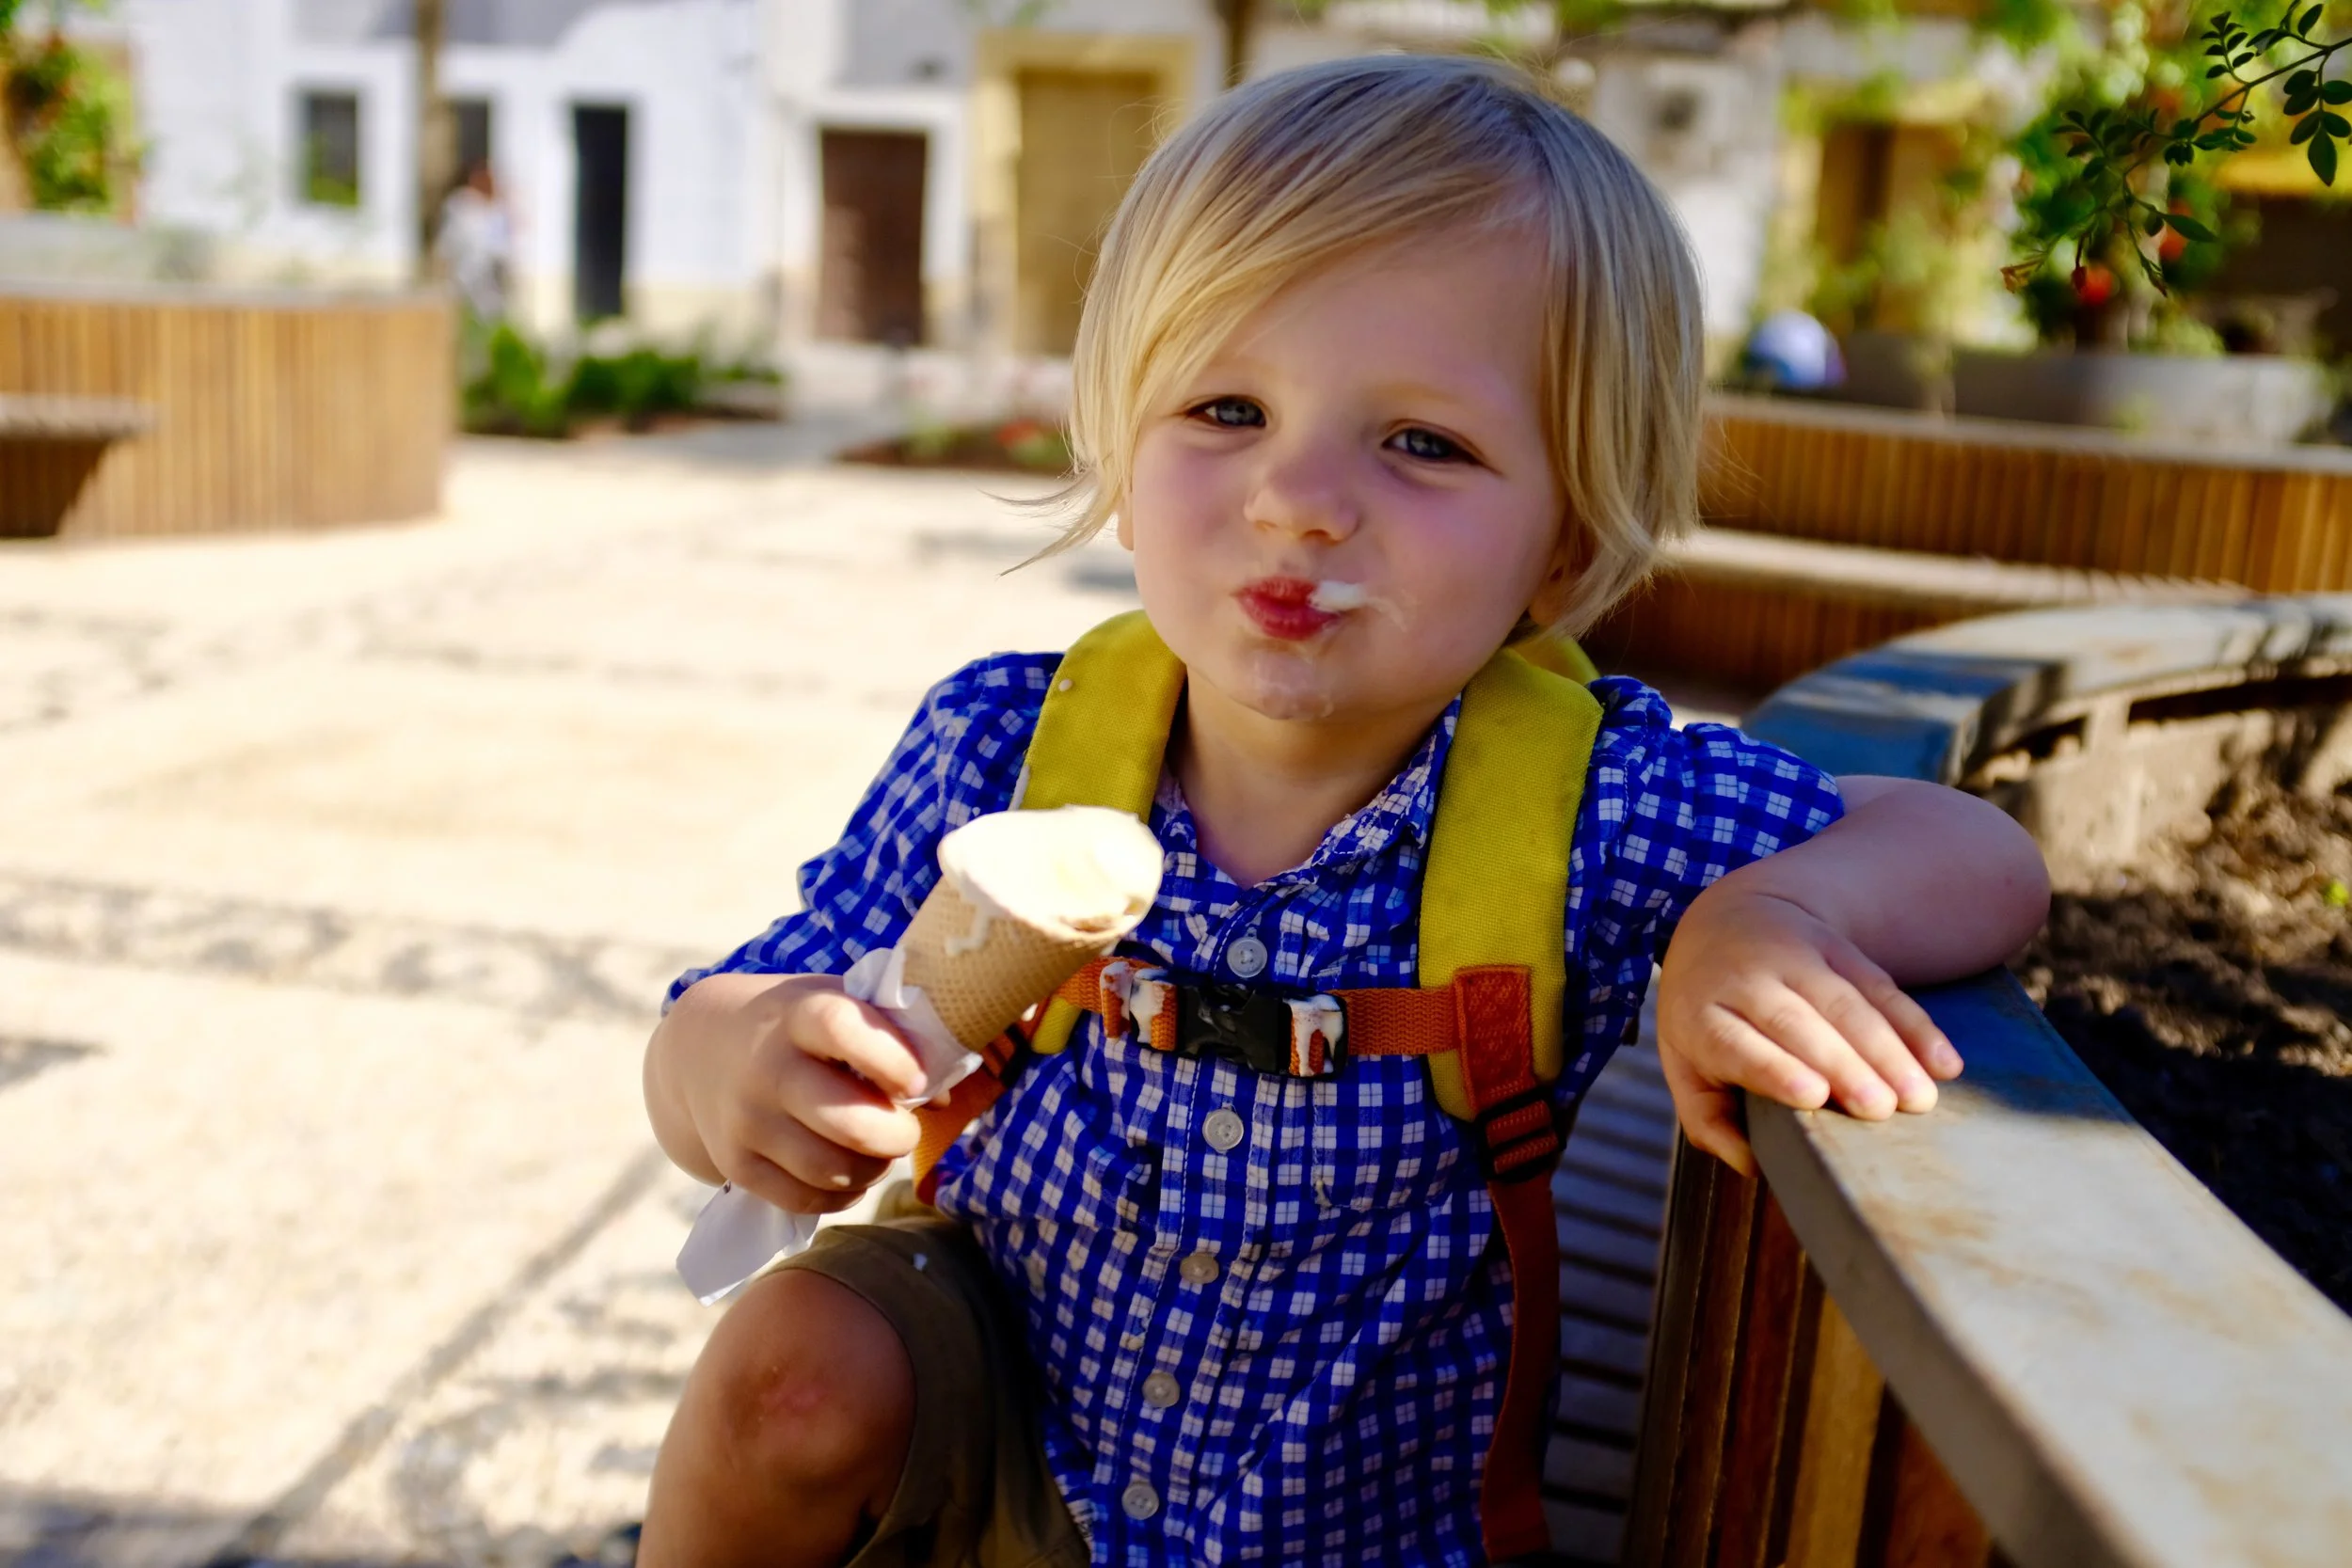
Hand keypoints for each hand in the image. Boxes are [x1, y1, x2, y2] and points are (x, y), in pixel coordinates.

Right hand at [650, 972, 927, 1213]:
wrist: (701, 1048)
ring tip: (880, 1151)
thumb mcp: (835, 1002)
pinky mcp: (736, 1164)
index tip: (917, 1080)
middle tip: (906, 1129)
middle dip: (896, 1135)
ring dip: (873, 1169)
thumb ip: (894, 1034)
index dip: (890, 1058)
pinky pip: (804, 1199)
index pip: (841, 1029)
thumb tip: (941, 1096)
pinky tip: (852, 1173)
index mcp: (798, 1015)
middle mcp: (767, 1069)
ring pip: (830, 1170)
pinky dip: (844, 1195)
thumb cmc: (796, 1024)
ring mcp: (748, 1121)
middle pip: (846, 1121)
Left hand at [1654, 884, 1962, 1177]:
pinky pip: (1882, 986)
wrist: (1725, 922)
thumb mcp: (1684, 1064)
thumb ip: (1707, 1118)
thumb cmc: (1706, 1019)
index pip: (1735, 1042)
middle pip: (1797, 1022)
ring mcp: (1795, 956)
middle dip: (1843, 1064)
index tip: (1814, 1095)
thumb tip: (1752, 1165)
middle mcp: (1747, 978)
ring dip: (1888, 1050)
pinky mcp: (1838, 947)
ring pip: (1846, 1003)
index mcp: (1701, 1015)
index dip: (1774, 1067)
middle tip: (1880, 1109)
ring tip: (1919, 1098)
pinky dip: (1917, 1026)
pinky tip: (1945, 1064)